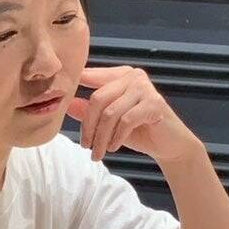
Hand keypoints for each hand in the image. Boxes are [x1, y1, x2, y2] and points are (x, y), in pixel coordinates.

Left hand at [66, 66, 203, 163]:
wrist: (169, 145)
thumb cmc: (138, 131)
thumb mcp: (109, 122)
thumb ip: (89, 111)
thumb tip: (67, 104)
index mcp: (119, 75)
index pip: (89, 77)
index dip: (73, 90)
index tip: (59, 106)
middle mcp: (132, 76)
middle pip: (98, 98)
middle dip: (89, 126)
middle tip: (86, 146)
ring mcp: (145, 88)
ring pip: (110, 113)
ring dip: (101, 137)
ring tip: (98, 153)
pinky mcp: (154, 103)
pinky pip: (126, 121)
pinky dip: (116, 137)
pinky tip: (114, 148)